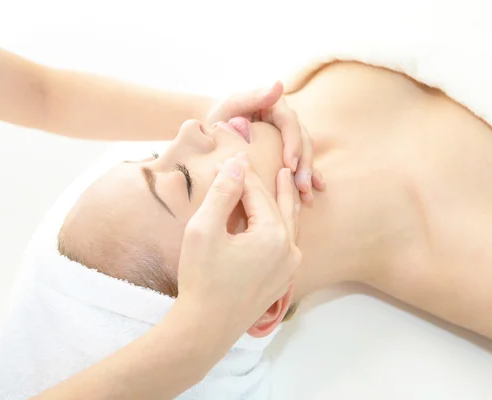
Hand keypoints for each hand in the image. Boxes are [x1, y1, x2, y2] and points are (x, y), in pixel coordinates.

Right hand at [177, 153, 300, 337]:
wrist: (206, 329)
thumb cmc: (202, 279)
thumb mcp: (205, 230)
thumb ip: (223, 193)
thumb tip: (237, 165)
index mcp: (273, 235)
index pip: (258, 193)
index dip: (242, 174)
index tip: (232, 157)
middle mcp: (289, 250)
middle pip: (278, 206)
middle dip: (269, 184)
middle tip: (271, 165)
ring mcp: (289, 267)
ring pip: (288, 224)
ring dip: (283, 202)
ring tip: (286, 182)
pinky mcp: (283, 280)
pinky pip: (286, 244)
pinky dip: (281, 225)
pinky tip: (279, 221)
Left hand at [206, 82, 325, 203]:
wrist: (212, 129)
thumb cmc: (219, 116)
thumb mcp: (232, 105)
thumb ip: (253, 96)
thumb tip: (279, 85)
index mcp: (276, 106)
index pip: (290, 123)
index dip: (293, 144)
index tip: (290, 165)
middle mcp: (286, 120)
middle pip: (303, 140)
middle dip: (304, 165)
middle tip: (301, 187)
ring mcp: (288, 136)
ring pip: (305, 154)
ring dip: (308, 174)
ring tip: (306, 195)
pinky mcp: (286, 150)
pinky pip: (300, 163)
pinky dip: (307, 177)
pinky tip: (311, 194)